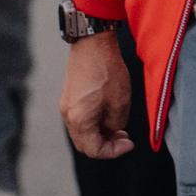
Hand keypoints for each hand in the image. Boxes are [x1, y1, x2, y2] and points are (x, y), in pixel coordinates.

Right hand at [59, 26, 133, 157]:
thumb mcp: (120, 103)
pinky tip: (107, 113)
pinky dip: (93, 123)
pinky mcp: (69, 97)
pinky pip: (80, 119)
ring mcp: (66, 106)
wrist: (92, 44)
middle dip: (106, 145)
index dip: (114, 151)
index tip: (129, 143)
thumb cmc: (107, 71)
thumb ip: (116, 125)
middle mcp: (68, 116)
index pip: (94, 150)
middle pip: (85, 144)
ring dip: (100, 134)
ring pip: (82, 132)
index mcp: (80, 121)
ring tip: (118, 125)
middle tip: (124, 136)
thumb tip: (112, 130)